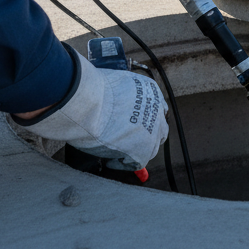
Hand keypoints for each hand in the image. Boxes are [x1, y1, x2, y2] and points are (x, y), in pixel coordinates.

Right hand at [13, 46, 167, 170]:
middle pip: (158, 129)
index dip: (143, 118)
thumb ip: (120, 96)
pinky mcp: (142, 150)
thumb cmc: (93, 90)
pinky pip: (136, 162)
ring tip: (117, 151)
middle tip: (128, 140)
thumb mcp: (114, 85)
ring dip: (136, 150)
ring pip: (150, 147)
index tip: (132, 124)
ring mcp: (152, 131)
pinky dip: (123, 163)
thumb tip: (113, 104)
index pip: (154, 108)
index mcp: (150, 90)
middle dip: (146, 135)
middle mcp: (157, 110)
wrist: (89, 102)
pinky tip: (110, 160)